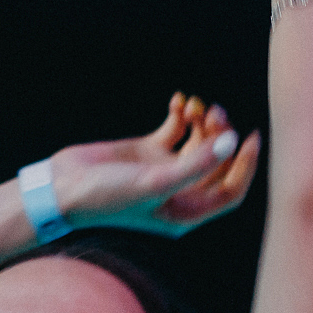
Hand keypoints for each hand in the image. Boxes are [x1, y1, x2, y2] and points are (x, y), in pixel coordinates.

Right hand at [50, 93, 259, 237]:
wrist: (63, 186)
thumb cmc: (107, 197)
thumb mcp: (154, 183)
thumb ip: (195, 164)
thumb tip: (231, 142)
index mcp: (185, 212)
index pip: (229, 192)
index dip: (245, 166)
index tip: (250, 136)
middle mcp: (179, 193)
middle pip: (217, 164)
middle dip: (220, 137)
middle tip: (215, 112)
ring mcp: (164, 171)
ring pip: (199, 144)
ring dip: (203, 123)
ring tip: (195, 105)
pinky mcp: (147, 152)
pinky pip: (176, 131)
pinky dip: (181, 115)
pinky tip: (178, 100)